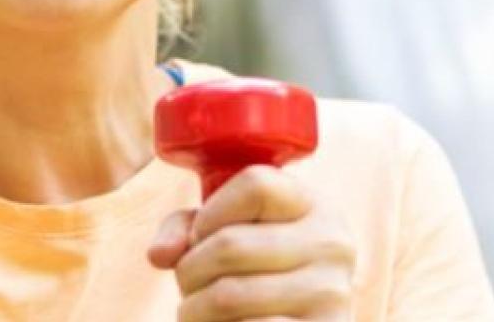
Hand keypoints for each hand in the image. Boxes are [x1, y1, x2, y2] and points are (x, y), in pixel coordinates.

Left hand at [147, 166, 355, 321]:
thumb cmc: (255, 277)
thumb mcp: (230, 236)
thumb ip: (188, 230)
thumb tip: (161, 255)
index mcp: (316, 207)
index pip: (256, 184)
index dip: (211, 212)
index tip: (202, 235)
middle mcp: (332, 244)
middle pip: (229, 244)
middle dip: (188, 270)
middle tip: (189, 286)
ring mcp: (330, 294)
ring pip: (228, 295)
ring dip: (193, 310)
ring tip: (198, 312)